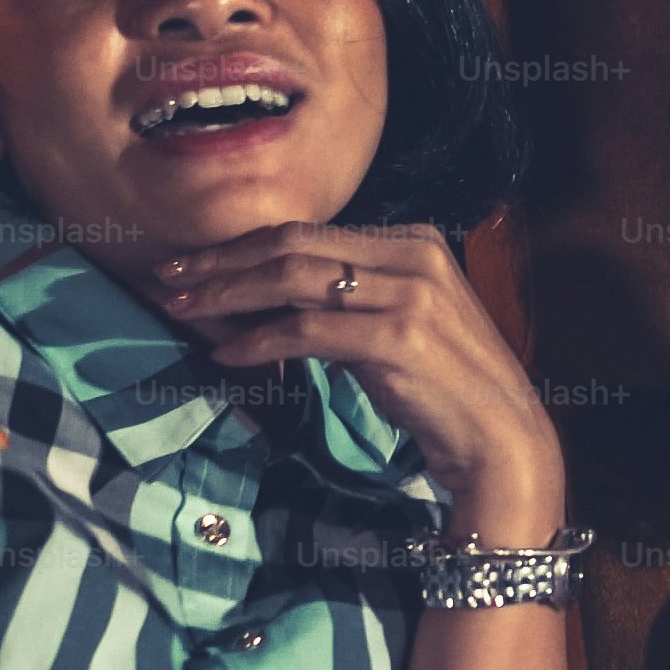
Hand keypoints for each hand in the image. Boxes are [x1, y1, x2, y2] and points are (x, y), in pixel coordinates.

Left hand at [154, 222, 565, 542]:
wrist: (499, 437)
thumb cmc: (444, 386)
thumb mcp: (396, 323)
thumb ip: (342, 300)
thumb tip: (257, 297)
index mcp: (414, 241)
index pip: (309, 232)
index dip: (241, 246)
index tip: (192, 264)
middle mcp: (415, 255)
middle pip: (294, 245)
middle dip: (222, 261)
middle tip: (169, 279)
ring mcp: (411, 294)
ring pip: (294, 279)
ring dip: (228, 295)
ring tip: (185, 310)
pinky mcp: (399, 337)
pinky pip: (307, 330)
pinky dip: (259, 341)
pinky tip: (227, 355)